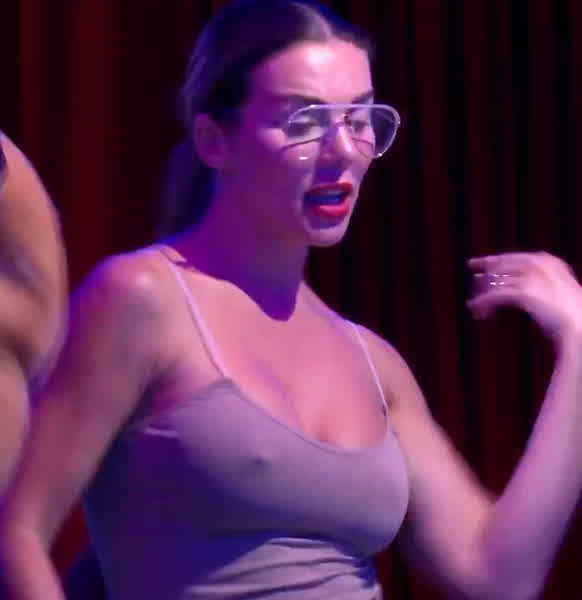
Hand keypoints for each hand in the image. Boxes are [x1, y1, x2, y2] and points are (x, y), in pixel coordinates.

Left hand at [467, 252, 581, 349]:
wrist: (581, 325)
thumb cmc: (573, 314)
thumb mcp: (559, 292)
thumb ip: (542, 285)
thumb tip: (520, 289)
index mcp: (549, 261)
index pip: (515, 257)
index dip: (497, 260)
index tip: (483, 262)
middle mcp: (538, 264)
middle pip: (503, 265)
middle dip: (486, 269)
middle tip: (472, 272)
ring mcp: (530, 277)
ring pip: (497, 281)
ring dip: (484, 294)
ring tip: (475, 304)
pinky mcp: (522, 292)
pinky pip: (494, 296)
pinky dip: (483, 303)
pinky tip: (477, 310)